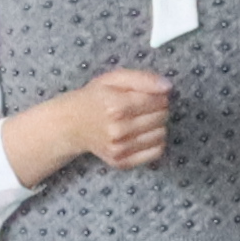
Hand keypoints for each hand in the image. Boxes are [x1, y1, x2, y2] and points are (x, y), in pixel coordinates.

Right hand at [4, 65, 170, 181]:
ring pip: (161, 135)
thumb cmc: (94, 98)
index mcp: (116, 106)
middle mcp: (118, 130)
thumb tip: (168, 87)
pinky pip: (156, 152)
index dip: (159, 95)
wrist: (71, 125)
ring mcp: (120, 149)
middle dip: (159, 109)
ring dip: (157, 125)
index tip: (150, 95)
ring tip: (142, 120)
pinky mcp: (121, 162)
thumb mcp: (114, 79)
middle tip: (145, 107)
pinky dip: (155, 142)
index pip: (158, 100)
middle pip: (162, 117)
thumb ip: (142, 78)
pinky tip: (142, 134)